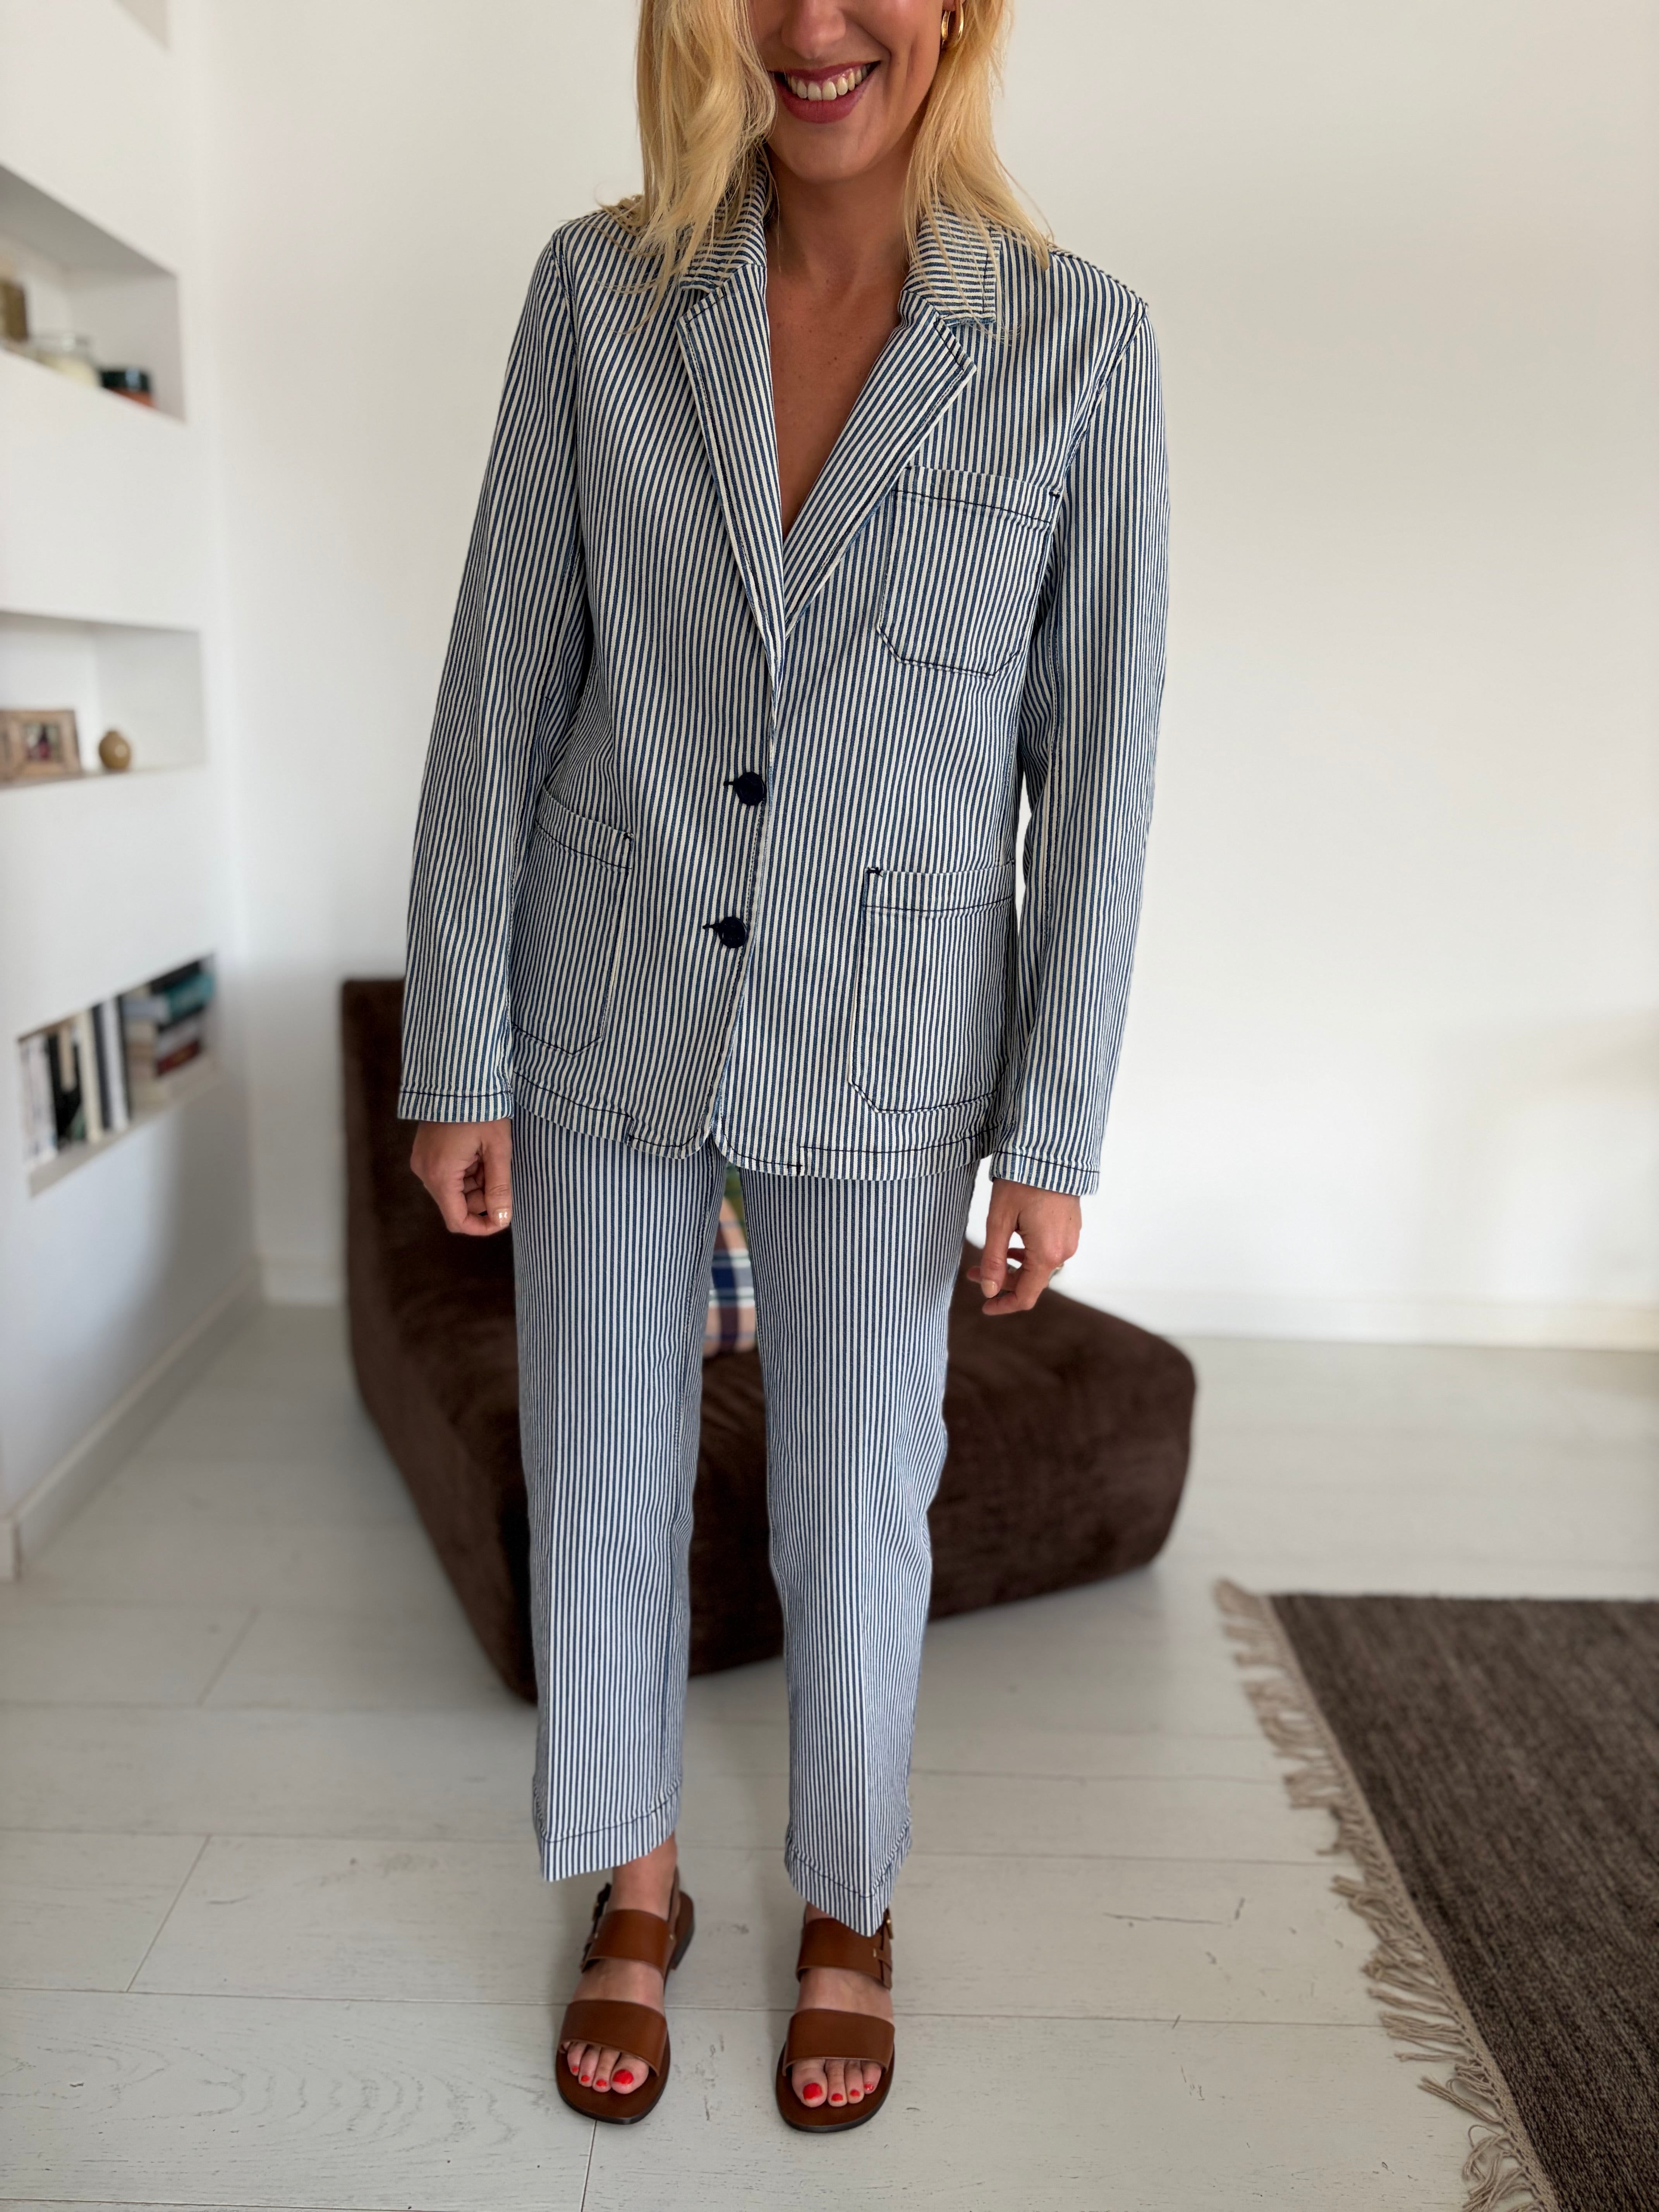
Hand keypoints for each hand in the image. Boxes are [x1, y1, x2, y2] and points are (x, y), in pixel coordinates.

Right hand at [410, 1119, 512, 1235]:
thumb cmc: (481, 1109)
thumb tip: (502, 1218)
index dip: (482, 1226)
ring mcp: (423, 1161)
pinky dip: (468, 1170)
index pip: (457, 1220)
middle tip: (500, 1170)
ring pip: (455, 1189)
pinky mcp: (426, 1152)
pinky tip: (479, 1150)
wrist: (458, 1076)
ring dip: (477, 1182)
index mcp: (441, 1175)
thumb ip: (499, 1186)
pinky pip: (449, 1174)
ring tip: (490, 1154)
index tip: (503, 1219)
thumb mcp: (497, 1149)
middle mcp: (425, 1172)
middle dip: (483, 1197)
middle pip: (457, 1204)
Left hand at [965, 1178, 1080, 1315]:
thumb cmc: (1022, 1181)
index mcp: (1047, 1254)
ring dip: (1013, 1266)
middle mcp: (1064, 1251)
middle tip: (973, 1272)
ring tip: (987, 1257)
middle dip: (1001, 1281)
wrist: (1050, 1151)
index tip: (984, 1307)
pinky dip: (1027, 1254)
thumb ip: (994, 1260)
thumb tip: (989, 1291)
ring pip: (1039, 1266)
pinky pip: (1048, 1251)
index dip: (1003, 1306)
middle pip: (1031, 1281)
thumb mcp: (999, 1221)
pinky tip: (1012, 1243)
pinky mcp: (1071, 1227)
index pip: (1026, 1296)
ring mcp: (1070, 1239)